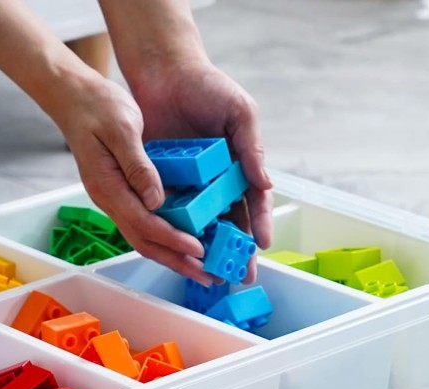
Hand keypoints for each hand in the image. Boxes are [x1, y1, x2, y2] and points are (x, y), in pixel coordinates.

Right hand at [57, 73, 210, 282]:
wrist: (73, 98)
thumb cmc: (97, 106)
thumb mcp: (122, 127)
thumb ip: (138, 165)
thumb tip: (157, 199)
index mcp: (109, 187)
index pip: (145, 223)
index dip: (173, 239)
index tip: (199, 249)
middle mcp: (110, 200)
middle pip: (145, 242)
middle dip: (177, 261)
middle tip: (207, 276)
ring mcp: (115, 200)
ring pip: (145, 238)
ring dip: (173, 256)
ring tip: (202, 268)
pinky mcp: (122, 194)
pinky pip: (145, 224)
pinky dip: (167, 239)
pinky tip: (186, 242)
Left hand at [131, 58, 273, 283]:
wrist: (164, 72)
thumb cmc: (208, 87)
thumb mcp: (239, 113)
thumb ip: (251, 148)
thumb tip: (265, 183)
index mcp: (239, 168)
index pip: (253, 204)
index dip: (258, 226)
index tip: (260, 246)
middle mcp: (216, 183)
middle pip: (229, 224)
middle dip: (235, 251)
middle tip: (239, 277)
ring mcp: (190, 186)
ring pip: (201, 225)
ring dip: (206, 250)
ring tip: (211, 272)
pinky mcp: (164, 184)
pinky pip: (171, 213)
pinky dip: (175, 232)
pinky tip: (179, 250)